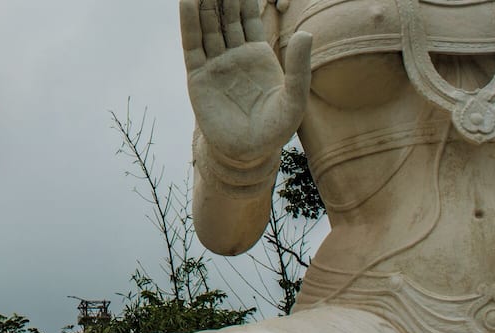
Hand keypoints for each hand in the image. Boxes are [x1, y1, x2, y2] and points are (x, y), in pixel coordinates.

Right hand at [182, 0, 312, 154]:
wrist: (248, 154)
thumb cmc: (275, 129)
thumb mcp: (295, 98)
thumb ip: (300, 67)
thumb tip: (307, 34)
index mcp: (256, 54)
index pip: (247, 17)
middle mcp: (233, 55)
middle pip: (225, 16)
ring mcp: (214, 64)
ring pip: (208, 25)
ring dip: (205, 3)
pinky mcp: (198, 77)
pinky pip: (192, 45)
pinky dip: (189, 22)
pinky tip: (187, 2)